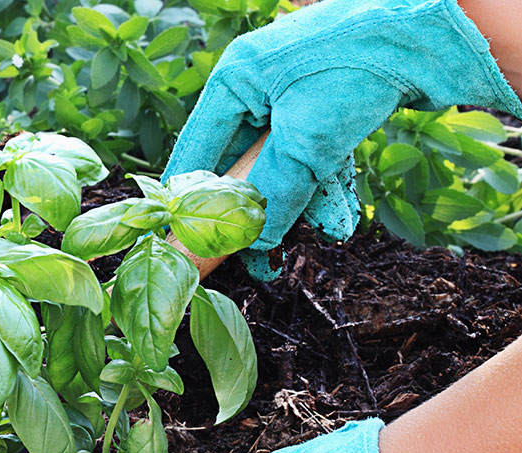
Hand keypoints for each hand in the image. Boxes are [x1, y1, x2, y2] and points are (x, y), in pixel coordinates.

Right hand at [162, 0, 521, 278]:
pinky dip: (322, 187)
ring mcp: (293, 99)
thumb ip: (274, 193)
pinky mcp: (326, 109)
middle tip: (253, 255)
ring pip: (279, 167)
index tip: (190, 243)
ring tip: (312, 235)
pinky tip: (334, 216)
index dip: (191, 200)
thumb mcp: (307, 139)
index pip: (196, 152)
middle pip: (238, 165)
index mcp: (234, 82)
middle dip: (251, 211)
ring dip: (296, 204)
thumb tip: (253, 242)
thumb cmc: (357, 65)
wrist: (432, 27)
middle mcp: (257, 89)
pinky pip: (310, 159)